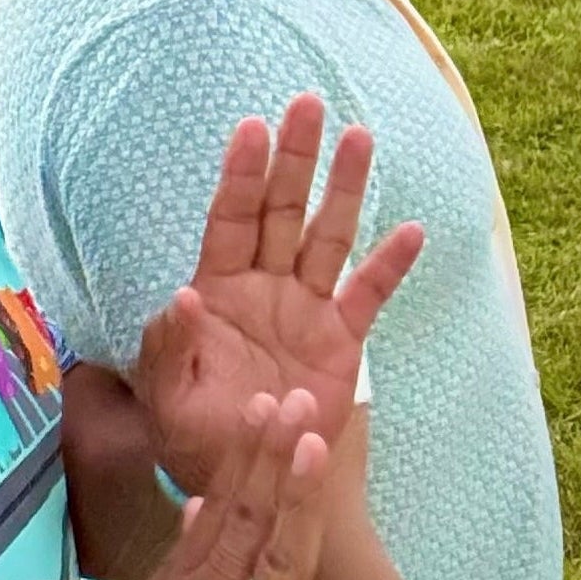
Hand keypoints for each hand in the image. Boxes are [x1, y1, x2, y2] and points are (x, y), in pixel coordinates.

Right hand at [104, 389, 351, 579]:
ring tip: (315, 450)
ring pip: (271, 562)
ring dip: (293, 504)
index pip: (221, 500)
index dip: (245, 452)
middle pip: (248, 515)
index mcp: (184, 573)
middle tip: (299, 403)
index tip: (265, 405)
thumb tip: (197, 504)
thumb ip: (176, 556)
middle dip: (274, 455)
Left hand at [137, 94, 423, 496]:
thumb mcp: (167, 396)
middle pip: (280, 208)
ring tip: (359, 135)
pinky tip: (412, 229)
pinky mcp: (343, 340)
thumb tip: (185, 297)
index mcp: (216, 289)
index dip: (239, 173)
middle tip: (307, 103)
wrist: (250, 476)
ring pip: (327, 235)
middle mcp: (262, 286)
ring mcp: (306, 308)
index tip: (250, 125)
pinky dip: (391, 264)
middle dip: (293, 157)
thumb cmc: (196, 435)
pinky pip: (369, 293)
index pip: (228, 217)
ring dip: (344, 188)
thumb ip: (172, 347)